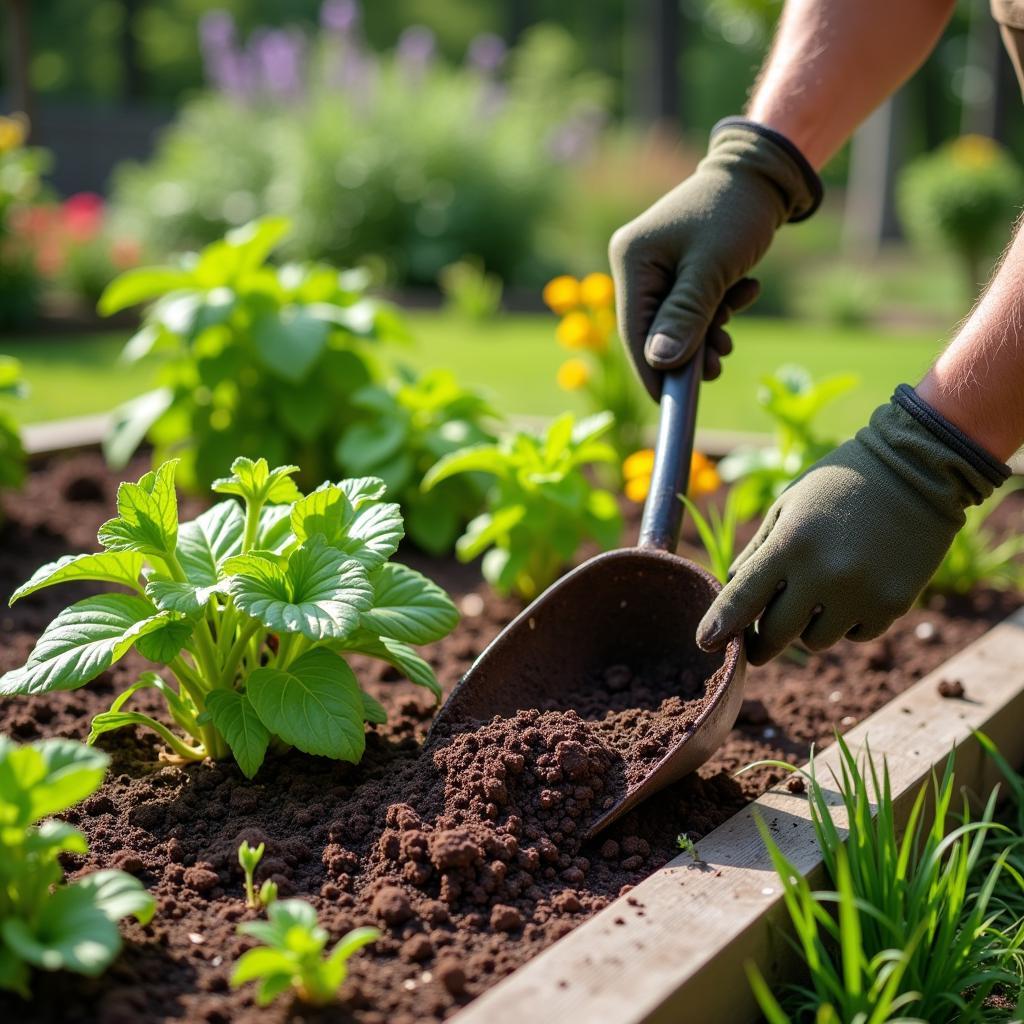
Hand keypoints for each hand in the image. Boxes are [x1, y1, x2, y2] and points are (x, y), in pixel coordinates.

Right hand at [609, 118, 820, 399]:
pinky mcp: (677, 267)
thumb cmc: (737, 212)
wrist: (764, 172)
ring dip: (705, 332)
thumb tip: (660, 363)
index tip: (669, 402)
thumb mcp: (712, 268)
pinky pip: (690, 304)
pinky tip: (742, 295)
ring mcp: (655, 265)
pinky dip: (714, 311)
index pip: (634, 330)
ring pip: (674, 320)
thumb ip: (685, 315)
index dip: (652, 369)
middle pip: (652, 328)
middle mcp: (635, 263)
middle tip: (716, 369)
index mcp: (631, 259)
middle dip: (686, 351)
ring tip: (730, 338)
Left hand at [697, 386, 1009, 663]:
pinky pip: (855, 635)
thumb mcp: (789, 506)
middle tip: (757, 641)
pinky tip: (855, 591)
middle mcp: (823, 574)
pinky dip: (848, 623)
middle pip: (776, 633)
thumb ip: (760, 551)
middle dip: (762, 640)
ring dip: (808, 627)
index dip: (721, 624)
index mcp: (790, 544)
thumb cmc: (839, 485)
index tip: (704, 643)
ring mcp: (860, 593)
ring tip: (820, 594)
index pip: (743, 596)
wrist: (916, 470)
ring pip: (815, 641)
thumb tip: (735, 592)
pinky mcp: (894, 604)